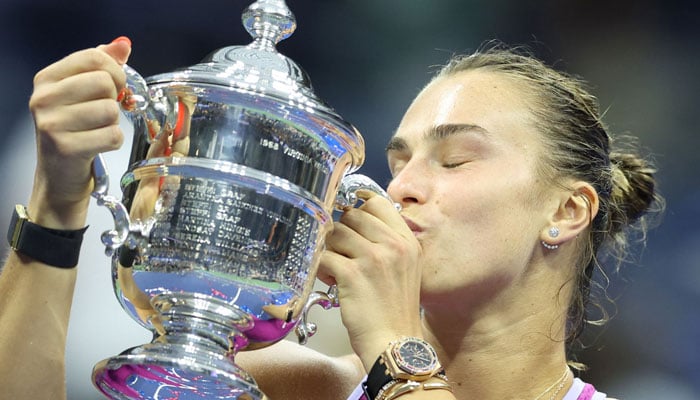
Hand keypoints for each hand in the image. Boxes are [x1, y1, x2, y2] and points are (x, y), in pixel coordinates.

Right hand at [27, 37, 130, 228]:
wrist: (59, 176)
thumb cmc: (74, 131)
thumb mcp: (82, 94)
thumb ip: (102, 66)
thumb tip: (123, 44)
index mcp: (47, 79)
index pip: (94, 57)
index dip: (115, 72)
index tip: (114, 86)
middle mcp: (43, 98)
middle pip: (104, 82)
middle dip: (114, 100)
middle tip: (104, 113)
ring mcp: (52, 123)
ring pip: (110, 110)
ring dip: (113, 123)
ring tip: (96, 130)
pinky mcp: (66, 147)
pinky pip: (112, 135)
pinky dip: (113, 141)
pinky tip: (98, 145)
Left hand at [318, 192, 422, 369]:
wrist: (396, 344)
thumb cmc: (396, 312)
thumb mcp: (405, 270)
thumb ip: (387, 245)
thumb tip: (354, 226)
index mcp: (407, 241)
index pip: (378, 203)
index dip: (358, 204)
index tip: (347, 208)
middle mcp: (393, 245)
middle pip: (352, 215)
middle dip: (340, 231)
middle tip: (341, 252)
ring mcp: (373, 257)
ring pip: (335, 234)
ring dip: (329, 250)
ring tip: (336, 271)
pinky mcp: (352, 273)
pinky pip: (324, 257)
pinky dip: (321, 268)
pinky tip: (331, 281)